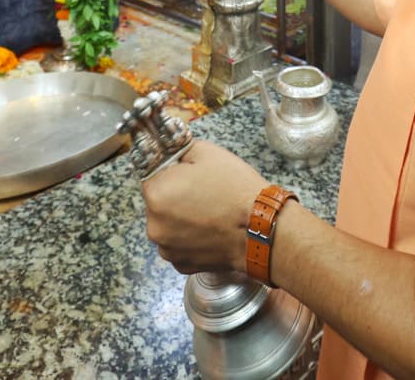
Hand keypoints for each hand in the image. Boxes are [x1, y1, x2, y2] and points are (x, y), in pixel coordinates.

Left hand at [143, 140, 266, 275]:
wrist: (261, 229)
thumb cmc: (235, 189)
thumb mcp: (206, 151)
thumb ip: (177, 149)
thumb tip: (167, 149)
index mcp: (156, 193)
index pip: (152, 175)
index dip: (171, 172)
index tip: (188, 174)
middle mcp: (154, 225)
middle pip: (158, 202)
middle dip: (174, 196)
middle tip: (203, 192)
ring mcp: (167, 249)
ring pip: (168, 225)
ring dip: (180, 219)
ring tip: (209, 212)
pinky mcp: (181, 265)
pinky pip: (178, 244)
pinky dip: (189, 238)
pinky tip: (209, 230)